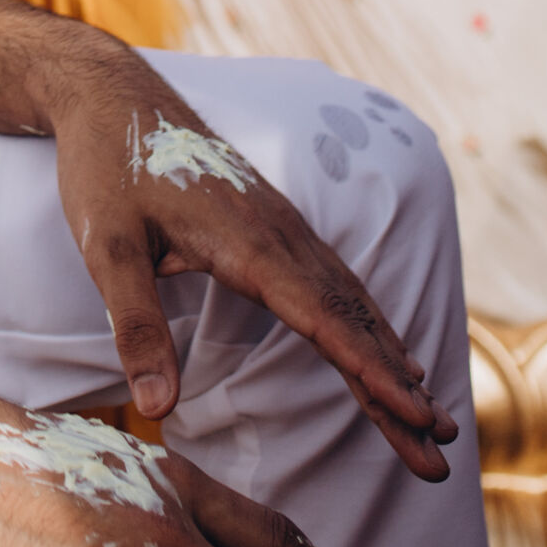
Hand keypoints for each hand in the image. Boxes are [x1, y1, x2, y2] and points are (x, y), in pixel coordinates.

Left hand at [43, 36, 455, 479]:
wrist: (110, 93)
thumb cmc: (105, 165)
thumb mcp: (106, 246)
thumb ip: (135, 325)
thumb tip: (157, 408)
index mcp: (247, 241)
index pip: (322, 319)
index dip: (369, 371)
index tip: (415, 416)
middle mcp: (279, 233)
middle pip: (351, 320)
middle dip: (398, 388)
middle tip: (441, 453)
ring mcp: (281, 226)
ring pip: (350, 302)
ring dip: (391, 359)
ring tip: (431, 417)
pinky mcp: (272, 224)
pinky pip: (333, 282)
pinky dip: (367, 324)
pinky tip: (385, 350)